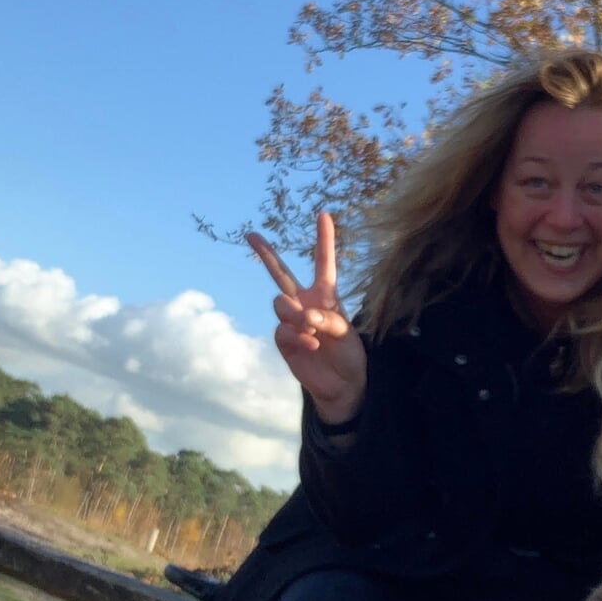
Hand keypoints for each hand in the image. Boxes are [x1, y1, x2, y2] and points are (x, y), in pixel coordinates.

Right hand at [248, 213, 367, 425]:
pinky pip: (281, 330)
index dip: (324, 239)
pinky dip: (296, 336)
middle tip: (251, 234)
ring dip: (294, 314)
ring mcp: (291, 321)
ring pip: (280, 304)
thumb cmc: (350, 355)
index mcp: (325, 296)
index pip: (323, 263)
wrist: (342, 385)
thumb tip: (305, 315)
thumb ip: (329, 320)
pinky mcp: (284, 341)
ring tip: (310, 329)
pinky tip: (310, 346)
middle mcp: (304, 303)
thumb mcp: (347, 334)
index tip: (323, 215)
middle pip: (281, 273)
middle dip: (266, 254)